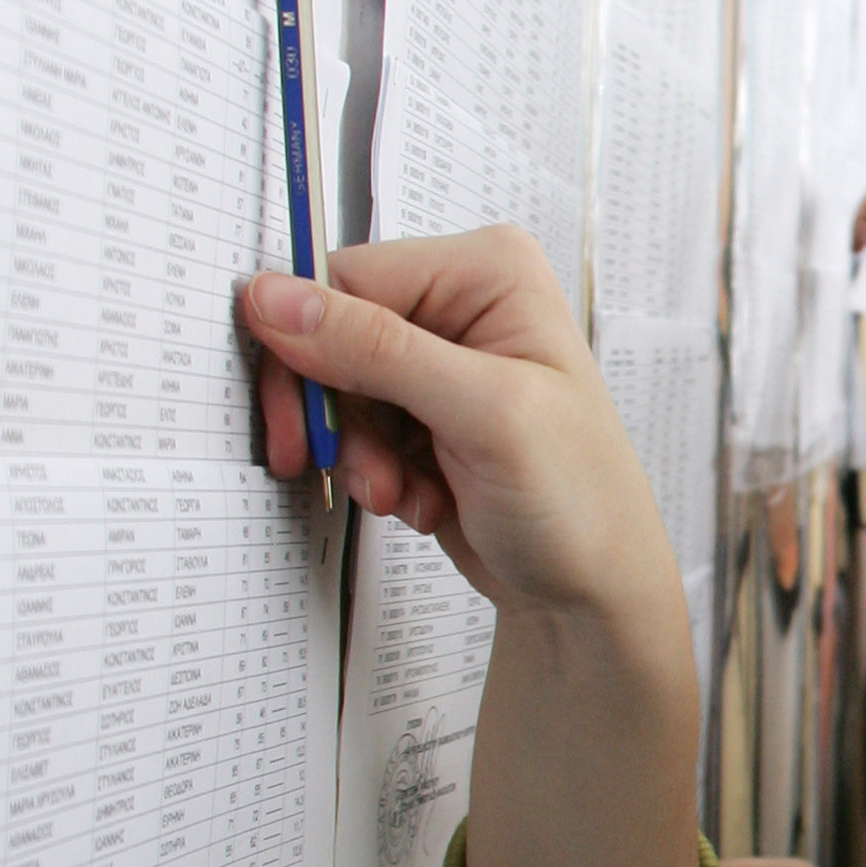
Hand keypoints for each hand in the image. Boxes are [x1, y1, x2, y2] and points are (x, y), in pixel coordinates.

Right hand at [239, 227, 669, 628]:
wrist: (591, 594)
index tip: (299, 414)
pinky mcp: (424, 417)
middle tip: (343, 468)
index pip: (350, 278)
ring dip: (360, 455)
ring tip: (404, 494)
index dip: (307, 343)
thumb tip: (274, 297)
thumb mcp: (484, 415)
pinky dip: (375, 474)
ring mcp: (441, 365)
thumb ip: (376, 350)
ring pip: (338, 390)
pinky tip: (425, 502)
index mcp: (488, 273)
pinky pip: (356, 431)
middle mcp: (463, 306)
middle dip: (339, 415)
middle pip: (332, 334)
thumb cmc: (580, 502)